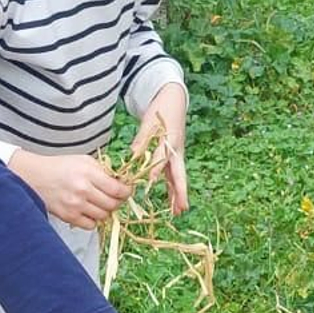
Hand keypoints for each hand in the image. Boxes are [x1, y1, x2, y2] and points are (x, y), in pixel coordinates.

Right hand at [14, 150, 130, 229]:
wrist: (36, 177)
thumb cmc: (60, 167)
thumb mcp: (84, 161)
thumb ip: (104, 171)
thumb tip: (122, 182)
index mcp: (88, 173)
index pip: (117, 189)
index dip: (126, 192)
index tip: (126, 191)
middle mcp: (83, 190)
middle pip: (112, 204)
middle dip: (116, 201)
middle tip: (113, 197)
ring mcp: (75, 205)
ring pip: (103, 216)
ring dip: (105, 210)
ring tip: (98, 202)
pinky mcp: (69, 217)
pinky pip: (91, 225)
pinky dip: (93, 220)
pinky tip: (88, 210)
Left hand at [128, 83, 189, 214]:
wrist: (174, 100)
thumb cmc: (161, 110)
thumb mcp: (149, 122)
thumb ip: (142, 140)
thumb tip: (132, 155)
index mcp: (170, 141)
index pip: (162, 158)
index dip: (155, 170)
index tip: (150, 182)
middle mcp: (176, 151)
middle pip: (178, 174)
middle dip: (179, 192)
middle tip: (181, 209)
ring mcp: (176, 155)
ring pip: (177, 178)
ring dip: (177, 194)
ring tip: (178, 212)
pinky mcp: (174, 156)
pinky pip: (174, 175)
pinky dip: (173, 188)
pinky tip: (172, 202)